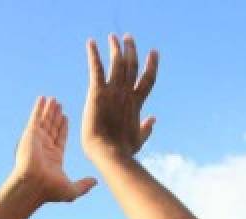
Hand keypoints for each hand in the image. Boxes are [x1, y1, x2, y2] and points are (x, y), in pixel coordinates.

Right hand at [12, 96, 96, 202]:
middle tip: (60, 105)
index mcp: (54, 158)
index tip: (66, 117)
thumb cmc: (50, 190)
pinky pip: (35, 117)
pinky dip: (39, 107)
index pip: (60, 139)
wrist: (34, 185)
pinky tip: (43, 98)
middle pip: (52, 128)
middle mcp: (45, 148)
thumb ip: (84, 185)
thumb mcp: (72, 190)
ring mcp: (37, 140)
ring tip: (54, 99)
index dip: (63, 128)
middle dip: (56, 117)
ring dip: (49, 110)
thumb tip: (96, 182)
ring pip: (45, 121)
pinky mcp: (30, 134)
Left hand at [82, 34, 158, 162]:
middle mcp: (127, 94)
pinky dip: (93, 54)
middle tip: (128, 38)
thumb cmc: (123, 151)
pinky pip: (96, 68)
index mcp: (137, 103)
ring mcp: (113, 92)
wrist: (109, 153)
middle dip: (131, 49)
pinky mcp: (98, 93)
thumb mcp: (139, 139)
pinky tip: (91, 43)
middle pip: (132, 65)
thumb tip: (154, 118)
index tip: (153, 52)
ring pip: (117, 63)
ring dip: (115, 48)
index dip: (151, 64)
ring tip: (113, 37)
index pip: (148, 79)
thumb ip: (147, 128)